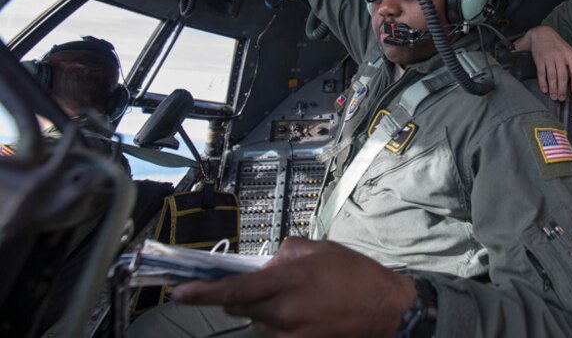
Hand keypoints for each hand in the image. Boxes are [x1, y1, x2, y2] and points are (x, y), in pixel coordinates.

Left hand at [171, 237, 415, 337]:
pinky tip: (306, 310)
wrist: (385, 309)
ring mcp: (290, 334)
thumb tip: (265, 265)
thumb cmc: (355, 275)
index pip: (232, 291)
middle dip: (241, 295)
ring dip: (265, 308)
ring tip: (298, 296)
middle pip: (240, 307)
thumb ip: (284, 254)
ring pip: (258, 320)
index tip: (179, 293)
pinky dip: (280, 320)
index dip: (202, 293)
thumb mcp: (319, 249)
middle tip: (265, 283)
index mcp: (287, 281)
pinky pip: (275, 333)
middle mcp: (283, 311)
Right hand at [514, 26, 571, 100]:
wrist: (542, 34)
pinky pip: (541, 73)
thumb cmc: (557, 45)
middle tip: (562, 98)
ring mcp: (549, 57)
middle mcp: (560, 56)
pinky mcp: (539, 59)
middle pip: (562, 75)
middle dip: (562, 89)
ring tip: (554, 96)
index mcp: (570, 54)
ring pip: (552, 76)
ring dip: (553, 88)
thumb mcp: (568, 52)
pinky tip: (544, 89)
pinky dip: (543, 83)